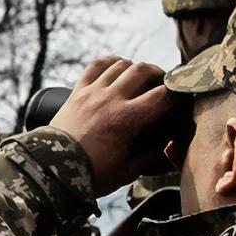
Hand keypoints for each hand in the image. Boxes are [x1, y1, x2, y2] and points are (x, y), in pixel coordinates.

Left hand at [51, 57, 174, 194]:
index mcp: (126, 119)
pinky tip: (118, 66)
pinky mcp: (76, 92)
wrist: (52, 171)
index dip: (178, 94)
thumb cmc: (93, 173)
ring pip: (120, 65)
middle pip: (143, 70)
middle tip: (164, 84)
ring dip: (136, 68)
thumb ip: (153, 154)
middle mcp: (110, 100)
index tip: (182, 97)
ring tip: (143, 78)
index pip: (162, 95)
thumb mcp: (129, 169)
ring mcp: (91, 93)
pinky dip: (110, 62)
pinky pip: (95, 66)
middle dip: (159, 74)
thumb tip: (169, 141)